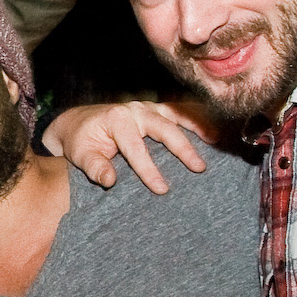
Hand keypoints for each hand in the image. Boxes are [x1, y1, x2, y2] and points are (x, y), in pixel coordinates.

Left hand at [41, 100, 215, 193]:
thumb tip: (110, 180)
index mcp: (117, 119)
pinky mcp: (157, 110)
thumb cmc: (81, 140)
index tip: (161, 189)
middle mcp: (136, 109)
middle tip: (198, 168)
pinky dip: (197, 117)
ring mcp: (149, 107)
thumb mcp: (81, 154)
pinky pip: (180, 111)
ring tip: (216, 139)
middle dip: (182, 148)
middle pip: (164, 128)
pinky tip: (214, 128)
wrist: (79, 122)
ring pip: (177, 114)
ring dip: (197, 125)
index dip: (148, 169)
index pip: (135, 147)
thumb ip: (94, 167)